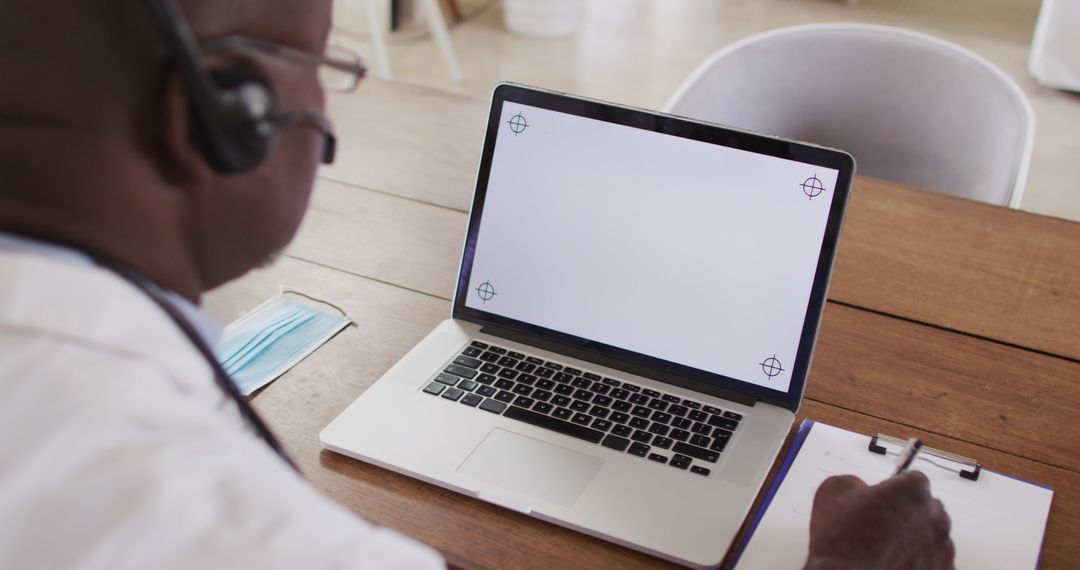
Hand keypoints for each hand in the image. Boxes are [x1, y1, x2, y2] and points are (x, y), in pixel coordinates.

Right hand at [804, 471, 953, 569]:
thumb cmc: (841, 541)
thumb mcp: (834, 490)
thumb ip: (857, 482)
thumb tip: (860, 490)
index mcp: (913, 490)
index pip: (913, 479)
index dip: (895, 489)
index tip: (886, 497)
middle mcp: (935, 515)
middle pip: (926, 507)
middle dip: (907, 513)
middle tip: (881, 525)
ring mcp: (942, 546)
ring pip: (932, 535)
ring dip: (914, 538)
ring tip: (885, 549)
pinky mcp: (942, 569)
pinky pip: (934, 560)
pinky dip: (920, 562)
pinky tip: (896, 562)